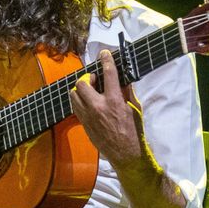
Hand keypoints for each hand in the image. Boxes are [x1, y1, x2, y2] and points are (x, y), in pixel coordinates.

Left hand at [70, 50, 146, 166]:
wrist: (125, 154)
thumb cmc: (134, 131)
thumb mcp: (134, 108)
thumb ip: (126, 92)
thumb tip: (122, 79)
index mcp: (114, 101)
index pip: (108, 74)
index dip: (106, 60)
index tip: (104, 53)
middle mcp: (98, 107)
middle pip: (82, 83)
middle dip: (87, 78)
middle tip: (94, 80)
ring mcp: (88, 116)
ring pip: (74, 95)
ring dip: (80, 89)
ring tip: (89, 91)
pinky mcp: (84, 124)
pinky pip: (75, 107)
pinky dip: (79, 101)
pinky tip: (88, 103)